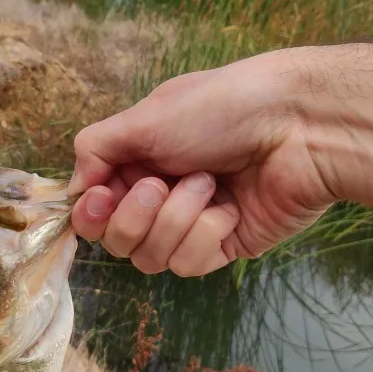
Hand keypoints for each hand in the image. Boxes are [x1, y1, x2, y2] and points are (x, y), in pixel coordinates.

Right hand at [69, 47, 337, 276]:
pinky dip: (206, 233)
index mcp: (138, 159)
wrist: (299, 126)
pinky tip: (231, 208)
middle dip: (135, 215)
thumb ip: (96, 149)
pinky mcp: (223, 246)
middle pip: (117, 240)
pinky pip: (189, 262)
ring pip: (151, 257)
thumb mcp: (147, 116)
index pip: (94, 207)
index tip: (99, 198)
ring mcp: (191, 223)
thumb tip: (73, 188)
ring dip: (176, 219)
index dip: (91, 212)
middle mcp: (159, 194)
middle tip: (161, 183)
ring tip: (210, 183)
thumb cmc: (220, 108)